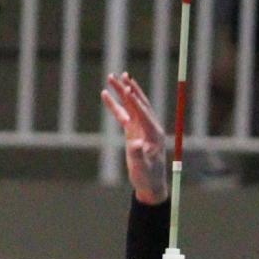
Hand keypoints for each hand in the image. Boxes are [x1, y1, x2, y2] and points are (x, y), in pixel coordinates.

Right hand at [100, 72, 168, 203]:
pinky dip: (114, 104)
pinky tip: (105, 94)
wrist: (150, 184)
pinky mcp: (133, 131)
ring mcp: (141, 128)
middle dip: (129, 88)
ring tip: (113, 77)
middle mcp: (149, 126)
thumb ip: (137, 154)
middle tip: (120, 74)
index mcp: (154, 133)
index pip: (143, 112)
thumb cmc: (147, 177)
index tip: (126, 88)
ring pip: (130, 105)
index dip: (134, 101)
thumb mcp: (141, 167)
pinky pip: (122, 114)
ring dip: (122, 91)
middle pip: (138, 103)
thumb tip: (135, 144)